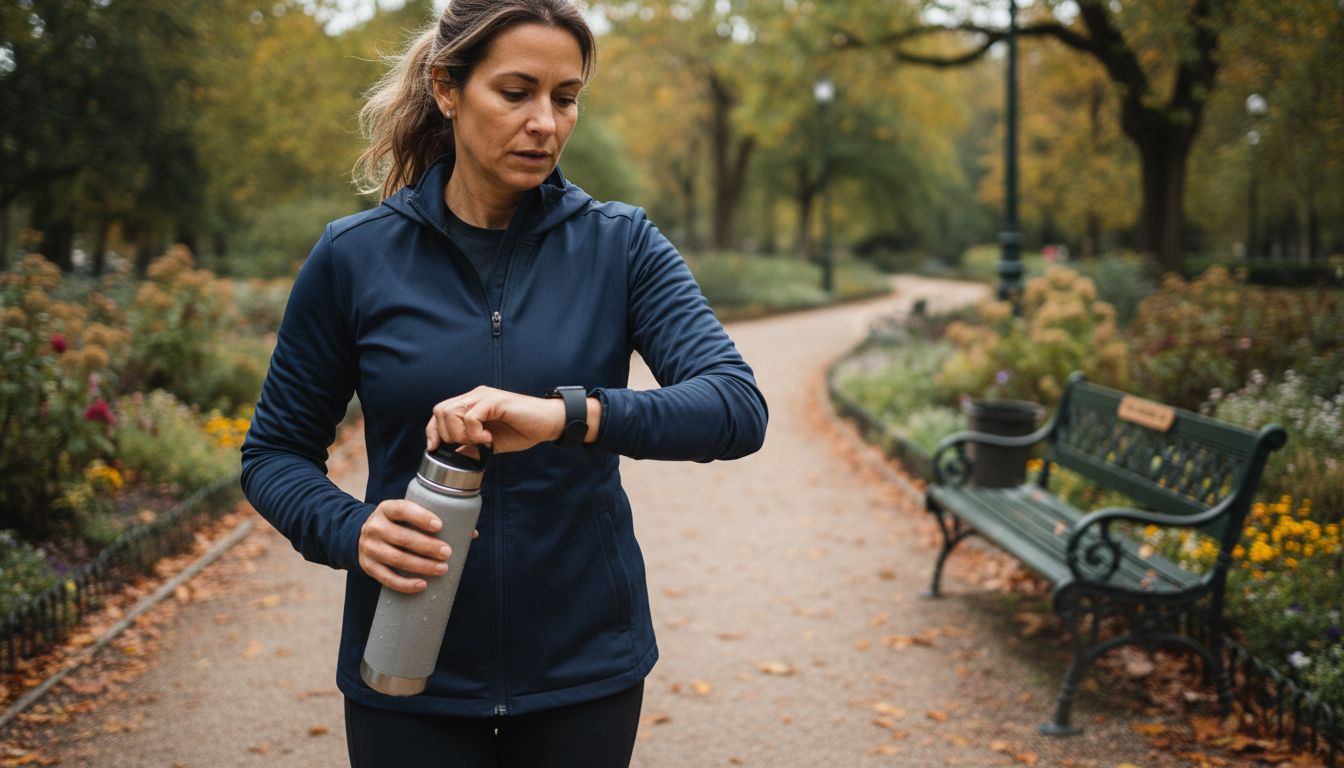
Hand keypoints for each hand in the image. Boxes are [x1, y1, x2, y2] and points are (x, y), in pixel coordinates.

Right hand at [358, 499, 477, 592]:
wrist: (359, 536)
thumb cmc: (395, 524)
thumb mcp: (406, 515)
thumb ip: (434, 521)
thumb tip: (471, 534)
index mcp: (387, 509)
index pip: (403, 510)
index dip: (421, 517)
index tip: (440, 526)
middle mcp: (375, 527)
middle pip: (402, 538)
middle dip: (427, 546)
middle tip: (448, 553)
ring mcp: (370, 548)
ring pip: (397, 559)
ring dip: (421, 566)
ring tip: (442, 569)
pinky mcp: (368, 567)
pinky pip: (387, 578)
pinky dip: (405, 584)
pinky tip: (422, 585)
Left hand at [426, 386, 566, 454]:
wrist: (548, 423)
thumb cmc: (523, 430)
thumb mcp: (491, 443)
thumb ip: (472, 446)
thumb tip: (455, 456)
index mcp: (471, 404)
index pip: (440, 413)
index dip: (433, 431)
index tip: (437, 448)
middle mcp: (475, 396)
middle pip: (440, 411)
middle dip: (447, 434)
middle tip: (468, 445)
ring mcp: (484, 396)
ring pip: (451, 412)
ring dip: (461, 433)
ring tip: (479, 441)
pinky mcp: (495, 401)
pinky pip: (471, 416)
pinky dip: (476, 432)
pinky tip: (489, 438)